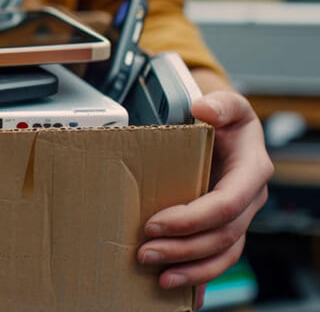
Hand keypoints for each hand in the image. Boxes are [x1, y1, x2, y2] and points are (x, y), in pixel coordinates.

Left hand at [137, 92, 271, 301]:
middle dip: (182, 248)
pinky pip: (217, 260)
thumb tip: (206, 109)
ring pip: (222, 254)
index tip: (155, 223)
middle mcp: (249, 200)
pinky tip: (178, 292)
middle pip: (222, 236)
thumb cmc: (222, 118)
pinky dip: (200, 279)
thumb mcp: (226, 104)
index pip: (226, 204)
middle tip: (144, 252)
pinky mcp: (225, 229)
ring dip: (190, 269)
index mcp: (252, 172)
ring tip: (157, 275)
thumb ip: (220, 104)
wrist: (222, 128)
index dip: (191, 218)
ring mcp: (239, 218)